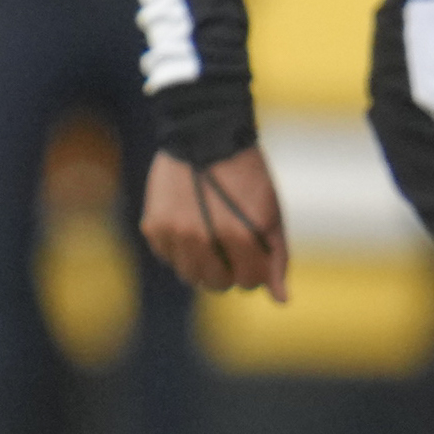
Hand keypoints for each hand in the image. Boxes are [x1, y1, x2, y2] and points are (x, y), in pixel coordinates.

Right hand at [139, 143, 289, 300]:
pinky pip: (166, 255)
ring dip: (201, 263)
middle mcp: (202, 239)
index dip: (255, 270)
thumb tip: (280, 300)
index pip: (249, 282)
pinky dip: (178, 248)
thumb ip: (277, 257)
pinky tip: (188, 226)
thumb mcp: (271, 212)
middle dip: (228, 270)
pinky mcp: (153, 224)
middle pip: (216, 283)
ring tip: (208, 238)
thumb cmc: (246, 174)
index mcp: (239, 236)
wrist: (204, 133)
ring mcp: (174, 232)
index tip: (254, 253)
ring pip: (188, 274)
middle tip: (230, 246)